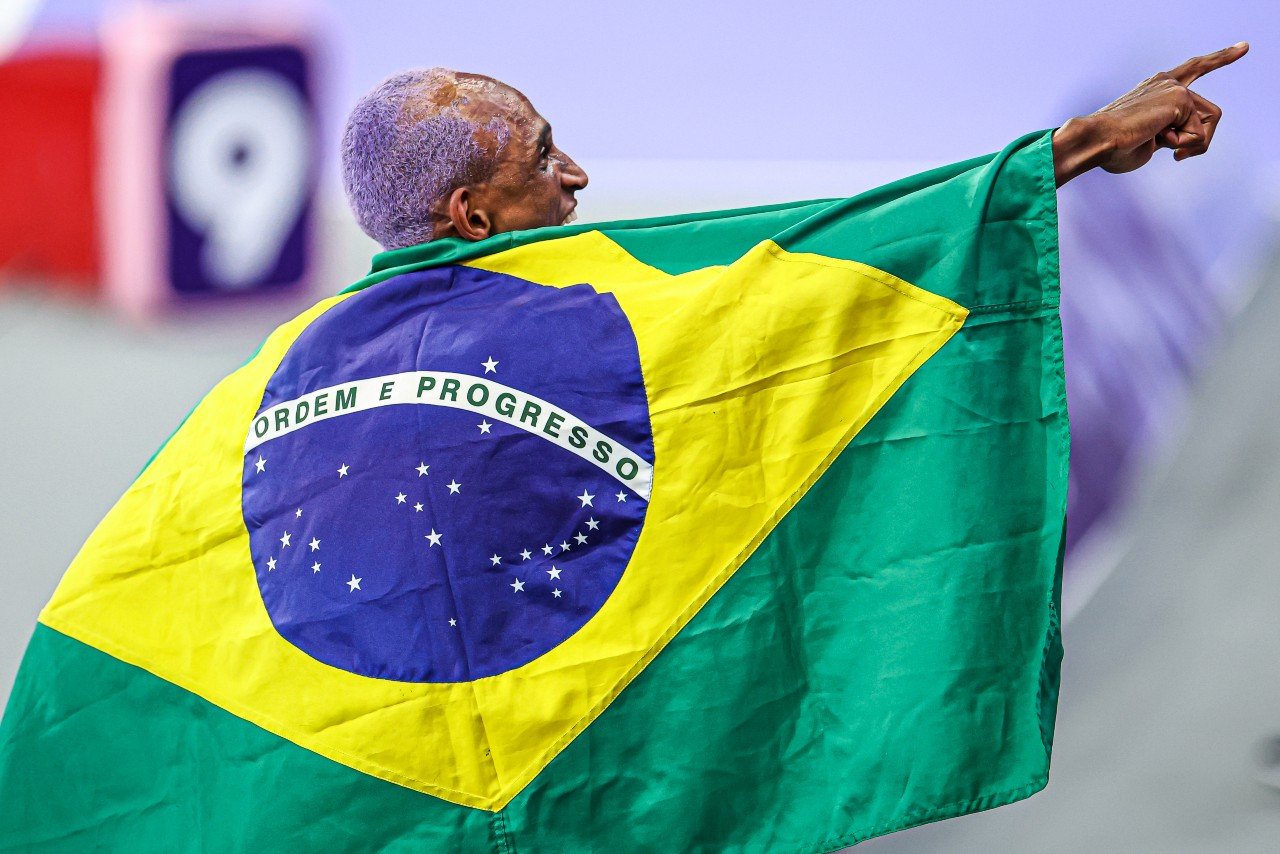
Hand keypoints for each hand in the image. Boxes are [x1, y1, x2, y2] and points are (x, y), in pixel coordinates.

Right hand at [1052, 43, 1248, 185]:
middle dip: (1201, 141)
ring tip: (1161, 146)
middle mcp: (1166, 82)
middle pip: (1211, 112)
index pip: (1194, 69)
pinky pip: (1198, 133)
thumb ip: (1167, 135)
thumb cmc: (1113, 149)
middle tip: (1176, 155)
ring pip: (1209, 123)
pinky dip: (1181, 144)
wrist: (1097, 141)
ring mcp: (1174, 87)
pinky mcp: (1179, 97)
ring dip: (1189, 144)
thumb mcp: (1148, 142)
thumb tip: (1180, 143)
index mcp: (1155, 88)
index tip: (1243, 48)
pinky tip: (1157, 138)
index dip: (1220, 59)